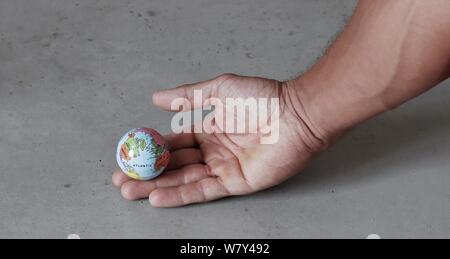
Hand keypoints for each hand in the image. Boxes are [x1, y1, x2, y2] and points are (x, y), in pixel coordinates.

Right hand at [113, 74, 330, 206]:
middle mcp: (213, 150)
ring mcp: (223, 168)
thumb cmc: (261, 98)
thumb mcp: (218, 89)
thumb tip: (157, 97)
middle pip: (174, 164)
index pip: (174, 141)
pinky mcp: (235, 183)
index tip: (129, 151)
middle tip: (121, 177)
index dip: (151, 147)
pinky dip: (179, 195)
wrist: (294, 114)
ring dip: (156, 185)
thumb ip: (188, 96)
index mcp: (208, 129)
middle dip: (147, 171)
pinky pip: (202, 190)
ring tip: (128, 189)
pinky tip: (156, 196)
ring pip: (183, 180)